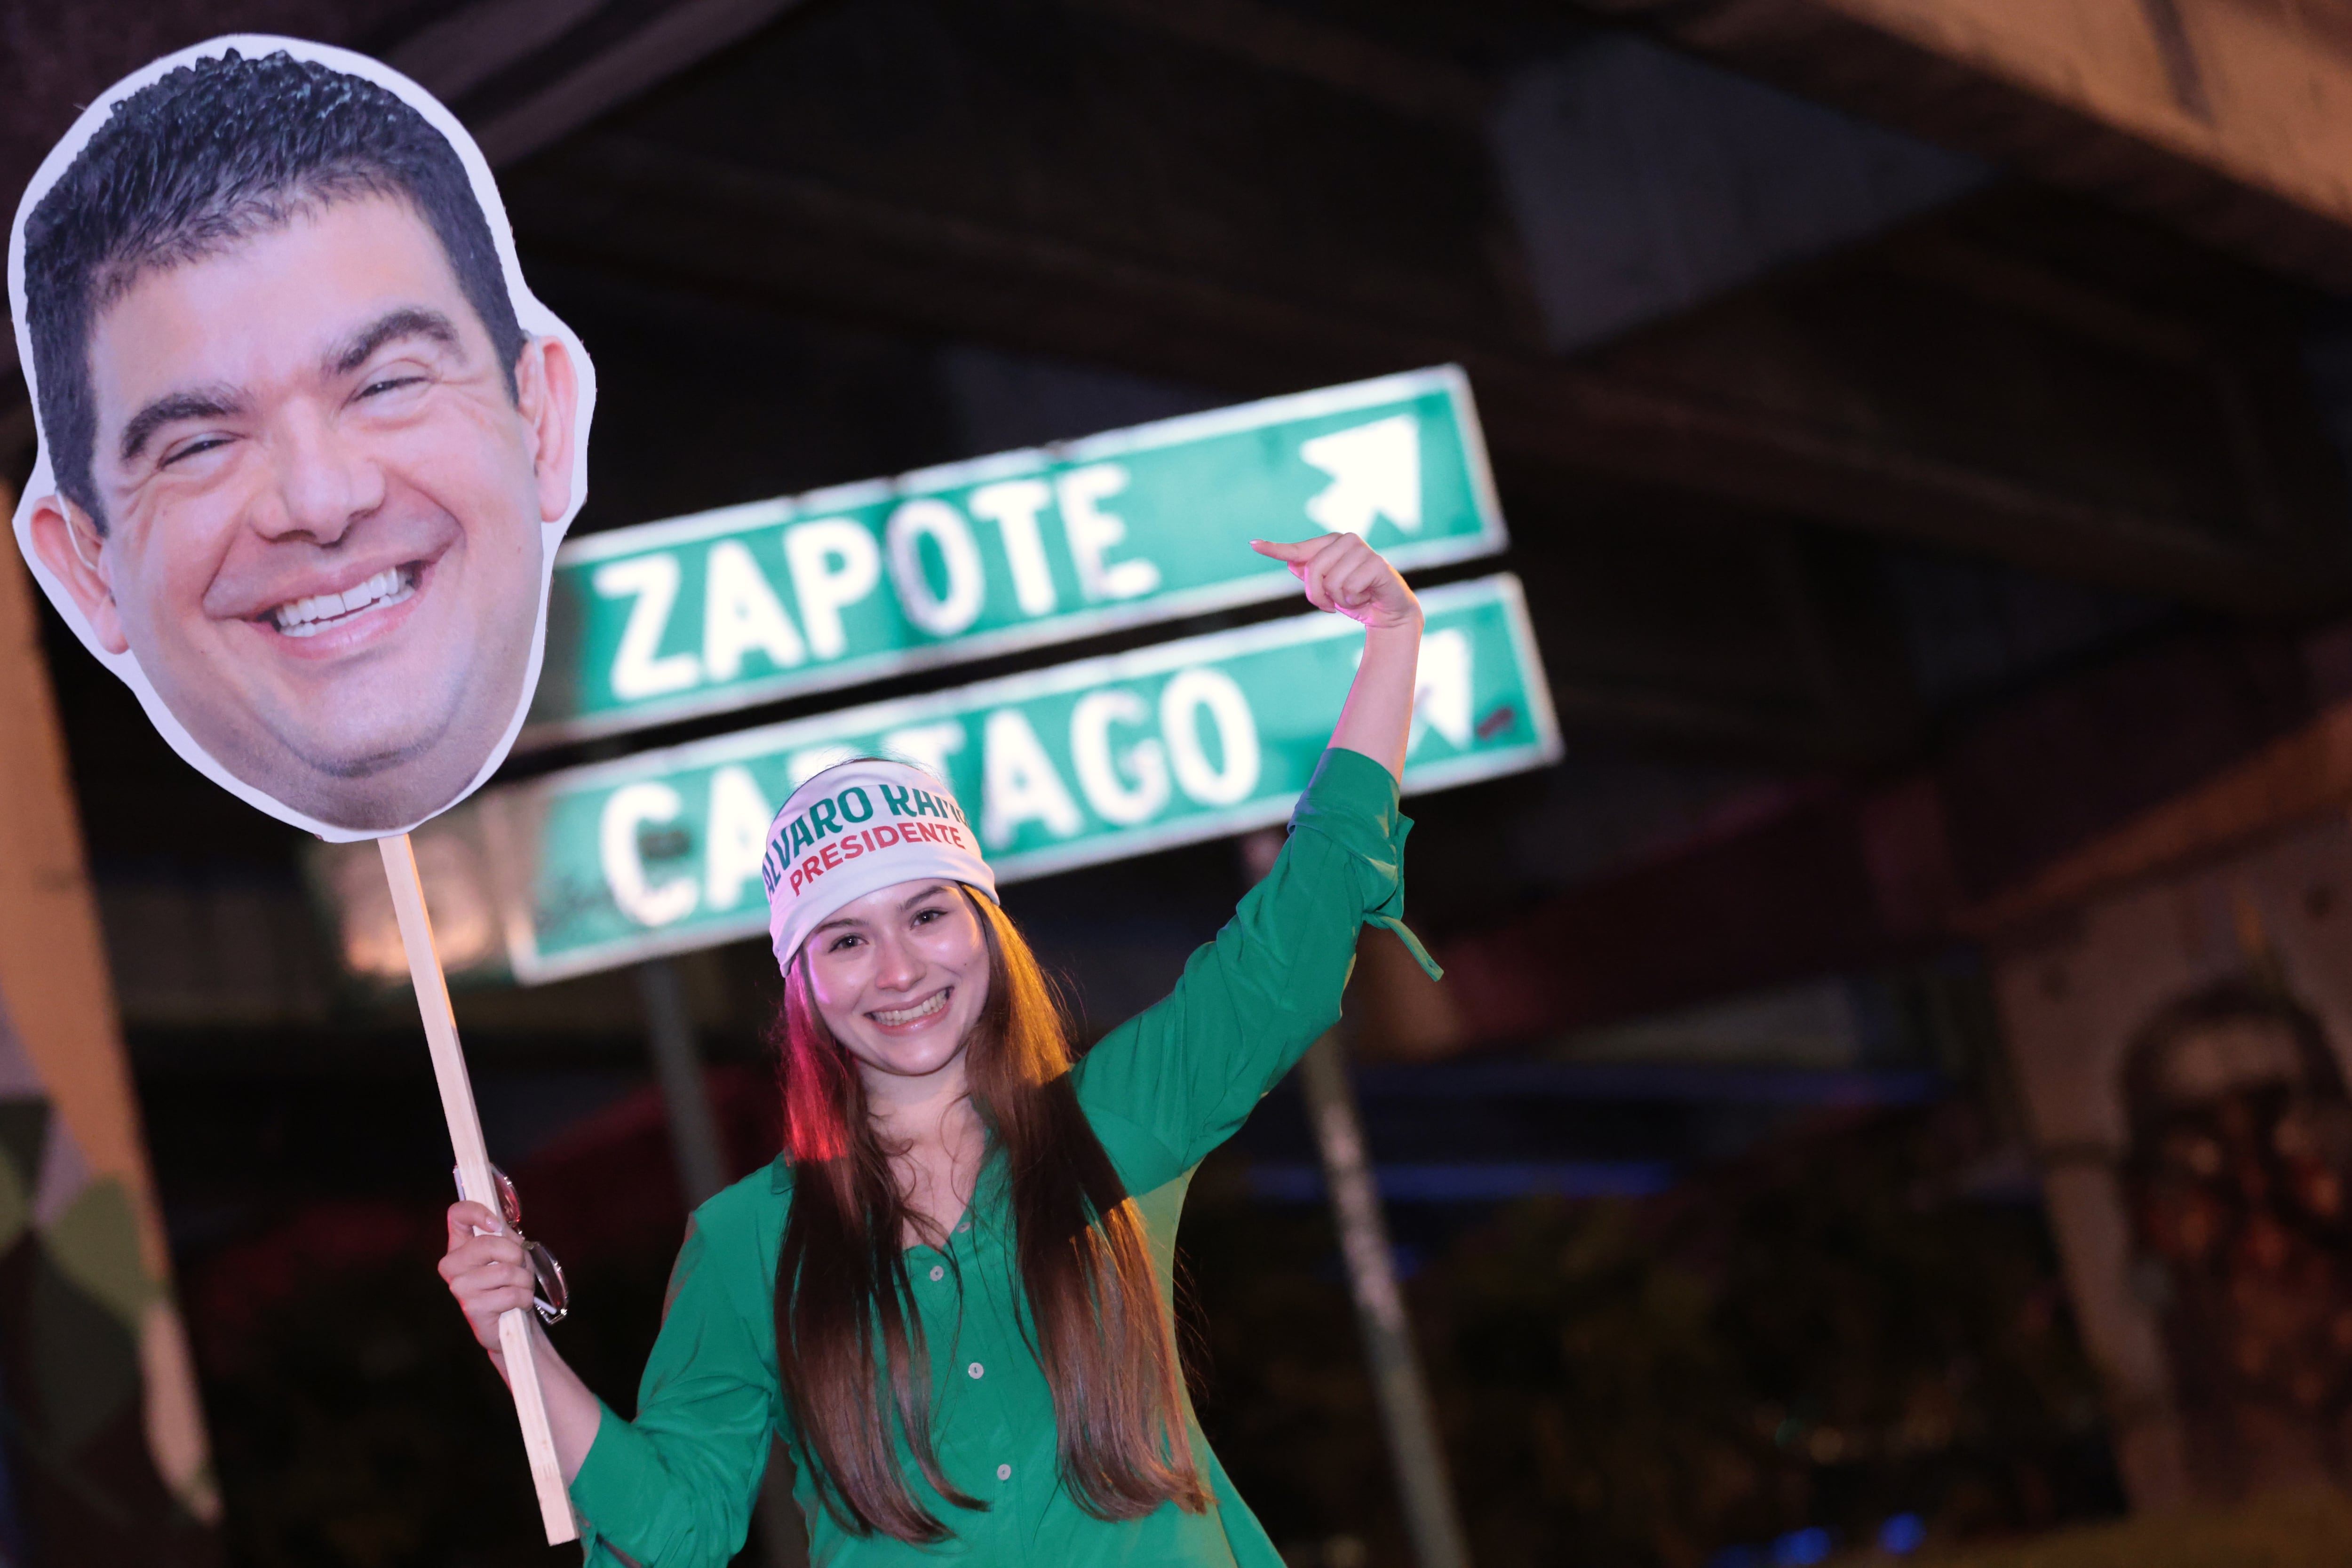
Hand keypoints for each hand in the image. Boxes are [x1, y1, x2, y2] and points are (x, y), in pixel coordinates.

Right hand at [439, 1200, 531, 1356]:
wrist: (511, 1322)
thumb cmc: (510, 1282)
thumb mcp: (510, 1252)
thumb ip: (503, 1234)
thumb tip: (498, 1223)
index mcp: (459, 1245)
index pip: (457, 1214)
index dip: (477, 1211)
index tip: (496, 1224)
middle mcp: (452, 1264)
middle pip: (488, 1243)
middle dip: (516, 1255)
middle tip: (519, 1267)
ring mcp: (459, 1287)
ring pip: (505, 1270)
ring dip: (524, 1279)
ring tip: (520, 1288)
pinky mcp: (471, 1308)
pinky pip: (511, 1293)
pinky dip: (524, 1298)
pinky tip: (518, 1304)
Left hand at [1252, 533, 1420, 632]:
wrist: (1388, 612)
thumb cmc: (1356, 596)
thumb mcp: (1328, 589)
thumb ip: (1310, 574)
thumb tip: (1290, 562)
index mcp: (1331, 544)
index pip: (1298, 549)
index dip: (1275, 549)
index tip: (1253, 545)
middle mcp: (1346, 540)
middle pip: (1312, 570)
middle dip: (1318, 595)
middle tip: (1332, 603)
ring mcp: (1362, 549)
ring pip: (1331, 581)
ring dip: (1340, 599)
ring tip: (1354, 596)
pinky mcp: (1377, 563)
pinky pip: (1350, 586)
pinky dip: (1355, 599)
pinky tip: (1366, 595)